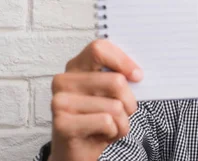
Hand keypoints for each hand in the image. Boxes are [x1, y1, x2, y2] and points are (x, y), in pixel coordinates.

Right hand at [49, 40, 142, 160]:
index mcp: (75, 67)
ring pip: (115, 106)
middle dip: (129, 101)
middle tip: (123, 112)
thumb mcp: (110, 94)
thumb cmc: (97, 118)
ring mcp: (60, 102)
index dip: (123, 60)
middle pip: (116, 81)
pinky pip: (107, 122)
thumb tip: (137, 74)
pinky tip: (103, 135)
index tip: (137, 76)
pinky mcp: (62, 123)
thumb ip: (119, 78)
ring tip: (111, 126)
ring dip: (122, 121)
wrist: (76, 152)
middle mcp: (63, 81)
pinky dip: (114, 132)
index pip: (99, 48)